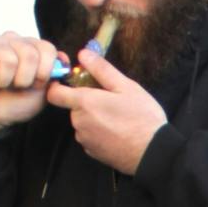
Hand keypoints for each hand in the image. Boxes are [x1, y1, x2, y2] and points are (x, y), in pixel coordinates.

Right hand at [0, 31, 65, 131]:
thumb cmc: (19, 100)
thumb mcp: (44, 91)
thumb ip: (55, 75)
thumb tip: (64, 59)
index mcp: (33, 46)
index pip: (47, 49)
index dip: (44, 72)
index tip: (36, 84)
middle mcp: (14, 39)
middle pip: (29, 55)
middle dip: (25, 80)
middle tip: (16, 86)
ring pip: (8, 60)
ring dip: (5, 81)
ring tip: (0, 83)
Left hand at [45, 49, 167, 174]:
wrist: (153, 152)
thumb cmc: (142, 117)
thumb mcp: (126, 87)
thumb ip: (101, 69)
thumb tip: (83, 54)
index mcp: (84, 103)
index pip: (54, 93)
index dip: (59, 86)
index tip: (72, 84)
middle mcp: (79, 122)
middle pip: (73, 107)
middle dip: (87, 102)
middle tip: (111, 101)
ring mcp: (85, 139)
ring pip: (83, 122)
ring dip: (94, 118)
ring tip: (118, 119)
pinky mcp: (92, 152)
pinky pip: (90, 137)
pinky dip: (99, 133)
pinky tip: (117, 132)